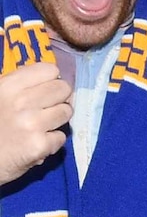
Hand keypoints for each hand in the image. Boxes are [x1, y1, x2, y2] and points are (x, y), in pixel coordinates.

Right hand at [0, 63, 71, 186]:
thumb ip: (21, 86)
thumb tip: (53, 79)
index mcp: (9, 86)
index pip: (50, 70)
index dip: (51, 80)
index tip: (45, 90)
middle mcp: (22, 101)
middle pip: (63, 88)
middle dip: (59, 99)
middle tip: (47, 109)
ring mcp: (32, 124)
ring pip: (66, 112)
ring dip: (57, 120)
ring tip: (42, 127)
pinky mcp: (38, 146)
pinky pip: (60, 138)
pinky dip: (52, 143)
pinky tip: (38, 145)